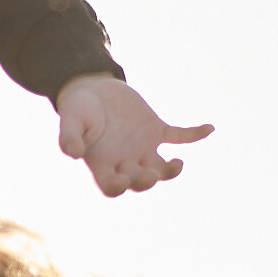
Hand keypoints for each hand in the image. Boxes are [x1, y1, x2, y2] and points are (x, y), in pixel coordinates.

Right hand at [54, 74, 211, 196]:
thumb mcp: (69, 119)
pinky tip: (208, 129)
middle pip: (139, 181)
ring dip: (170, 169)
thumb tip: (73, 153)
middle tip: (151, 176)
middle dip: (146, 181)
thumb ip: (68, 136)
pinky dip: (193, 134)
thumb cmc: (77, 107)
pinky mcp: (155, 130)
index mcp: (102, 163)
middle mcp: (124, 161)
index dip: (117, 188)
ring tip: (178, 164)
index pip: (111, 186)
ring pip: (161, 167)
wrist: (93, 89)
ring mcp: (142, 148)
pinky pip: (178, 135)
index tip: (121, 181)